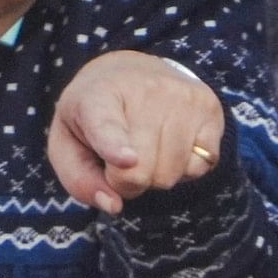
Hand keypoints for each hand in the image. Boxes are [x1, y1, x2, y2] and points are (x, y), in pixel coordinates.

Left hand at [50, 50, 227, 216]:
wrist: (131, 71)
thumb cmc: (93, 119)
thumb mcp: (68, 146)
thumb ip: (81, 181)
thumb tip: (114, 206)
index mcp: (95, 97)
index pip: (106, 126)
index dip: (115, 146)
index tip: (127, 159)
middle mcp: (143, 90)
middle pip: (141, 171)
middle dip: (128, 182)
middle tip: (122, 161)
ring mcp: (181, 96)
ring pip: (171, 174)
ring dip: (156, 176)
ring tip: (147, 148)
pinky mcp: (209, 106)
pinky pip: (201, 166)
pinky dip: (185, 168)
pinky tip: (172, 145)